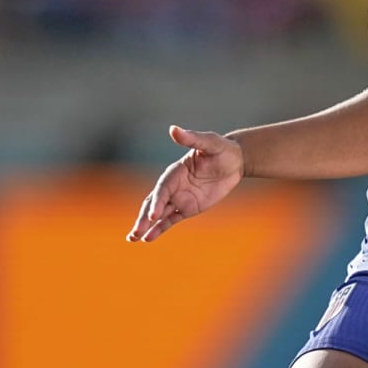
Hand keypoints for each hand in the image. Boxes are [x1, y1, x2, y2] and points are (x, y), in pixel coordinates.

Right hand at [126, 125, 244, 242]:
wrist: (234, 161)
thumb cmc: (221, 148)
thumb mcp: (209, 142)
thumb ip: (192, 138)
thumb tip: (173, 129)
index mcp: (174, 172)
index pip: (162, 189)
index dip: (156, 201)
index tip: (153, 215)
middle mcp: (173, 186)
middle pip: (153, 203)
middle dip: (144, 218)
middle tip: (135, 232)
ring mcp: (178, 198)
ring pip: (158, 215)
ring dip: (146, 226)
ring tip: (133, 238)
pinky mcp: (186, 208)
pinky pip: (170, 220)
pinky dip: (159, 229)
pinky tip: (148, 238)